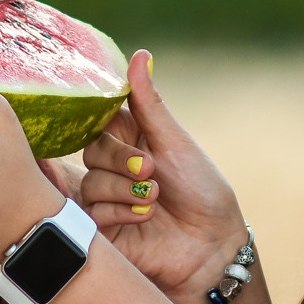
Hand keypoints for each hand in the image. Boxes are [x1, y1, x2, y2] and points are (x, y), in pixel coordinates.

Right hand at [79, 52, 247, 303]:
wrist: (213, 248)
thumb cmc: (203, 193)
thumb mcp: (175, 143)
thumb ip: (149, 104)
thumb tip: (140, 54)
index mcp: (132, 140)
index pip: (100, 118)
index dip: (109, 123)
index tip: (128, 130)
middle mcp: (115, 167)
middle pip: (91, 148)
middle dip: (121, 158)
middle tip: (151, 170)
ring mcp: (106, 199)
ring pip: (90, 180)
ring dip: (125, 189)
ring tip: (155, 199)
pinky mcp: (102, 230)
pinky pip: (92, 211)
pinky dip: (121, 211)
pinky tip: (145, 218)